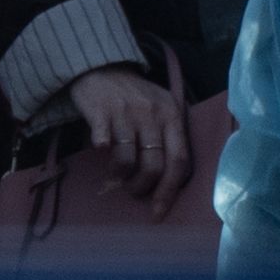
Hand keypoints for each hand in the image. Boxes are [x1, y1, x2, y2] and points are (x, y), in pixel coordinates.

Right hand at [67, 62, 193, 208]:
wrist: (102, 67)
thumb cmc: (134, 97)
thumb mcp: (160, 110)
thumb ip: (168, 139)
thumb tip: (169, 184)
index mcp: (172, 116)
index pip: (179, 161)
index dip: (169, 190)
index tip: (159, 212)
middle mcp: (152, 114)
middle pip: (154, 166)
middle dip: (143, 188)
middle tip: (134, 191)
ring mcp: (126, 112)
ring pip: (127, 161)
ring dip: (121, 177)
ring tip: (117, 175)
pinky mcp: (101, 111)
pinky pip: (103, 142)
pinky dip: (102, 150)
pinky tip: (101, 150)